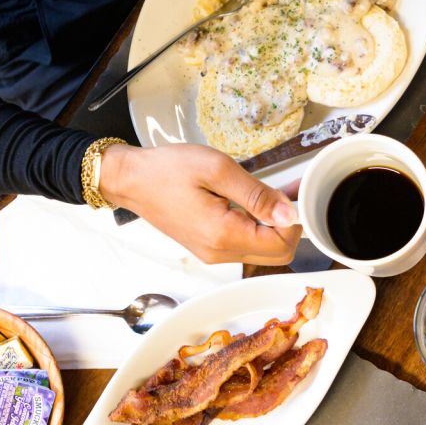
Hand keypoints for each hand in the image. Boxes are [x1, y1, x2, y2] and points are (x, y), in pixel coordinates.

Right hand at [100, 143, 300, 265]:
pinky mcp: (209, 247)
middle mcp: (219, 253)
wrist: (130, 179)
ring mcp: (213, 253)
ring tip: (273, 192)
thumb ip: (257, 194)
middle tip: (288, 193)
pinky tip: (256, 201)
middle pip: (277, 254)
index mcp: (222, 235)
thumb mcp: (218, 170)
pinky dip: (259, 225)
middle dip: (290, 225)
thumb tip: (289, 214)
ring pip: (263, 250)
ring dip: (275, 224)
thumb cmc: (167, 170)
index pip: (282, 245)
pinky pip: (246, 243)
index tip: (293, 195)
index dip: (295, 221)